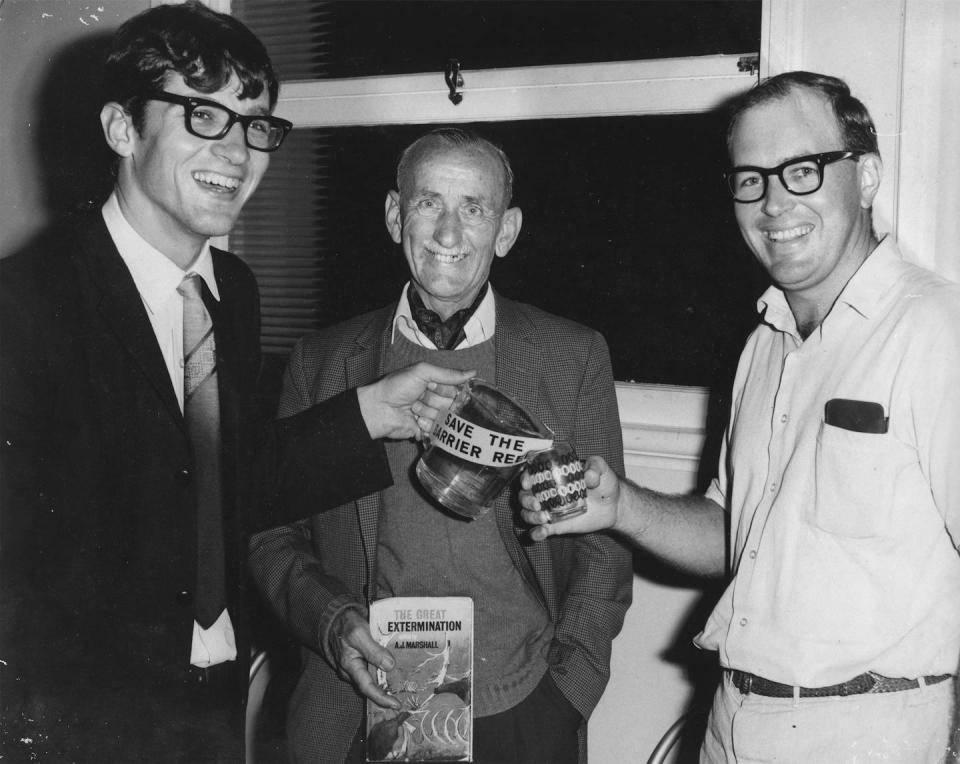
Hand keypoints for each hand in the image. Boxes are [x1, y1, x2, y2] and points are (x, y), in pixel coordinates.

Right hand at [329, 608, 400, 709]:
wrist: (336, 617)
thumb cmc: (345, 625)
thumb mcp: (359, 634)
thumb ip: (373, 650)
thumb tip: (390, 666)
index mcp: (350, 667)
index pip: (367, 688)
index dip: (382, 698)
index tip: (397, 705)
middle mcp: (354, 671)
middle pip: (373, 686)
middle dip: (388, 693)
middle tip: (406, 697)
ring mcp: (358, 666)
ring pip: (375, 678)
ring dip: (389, 681)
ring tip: (407, 685)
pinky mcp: (363, 659)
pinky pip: (376, 668)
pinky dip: (387, 669)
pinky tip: (400, 667)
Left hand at [357, 363, 474, 440]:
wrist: (378, 409)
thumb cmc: (396, 387)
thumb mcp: (422, 372)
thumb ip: (447, 374)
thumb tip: (472, 373)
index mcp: (432, 383)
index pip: (453, 389)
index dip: (450, 391)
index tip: (442, 390)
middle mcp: (432, 399)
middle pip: (450, 405)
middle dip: (438, 403)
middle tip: (422, 399)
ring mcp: (428, 416)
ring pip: (443, 419)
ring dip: (430, 414)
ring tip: (414, 410)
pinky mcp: (424, 431)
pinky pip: (437, 432)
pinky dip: (428, 427)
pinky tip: (416, 422)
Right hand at [520, 455, 621, 540]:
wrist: (614, 505)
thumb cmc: (604, 482)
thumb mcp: (601, 468)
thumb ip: (595, 467)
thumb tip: (588, 477)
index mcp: (552, 475)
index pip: (531, 474)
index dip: (525, 478)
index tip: (527, 483)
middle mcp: (546, 493)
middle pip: (524, 496)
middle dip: (526, 500)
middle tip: (537, 504)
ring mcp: (549, 510)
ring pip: (527, 514)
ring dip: (530, 516)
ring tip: (544, 518)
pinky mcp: (555, 526)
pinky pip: (539, 531)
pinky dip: (536, 533)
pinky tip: (542, 533)